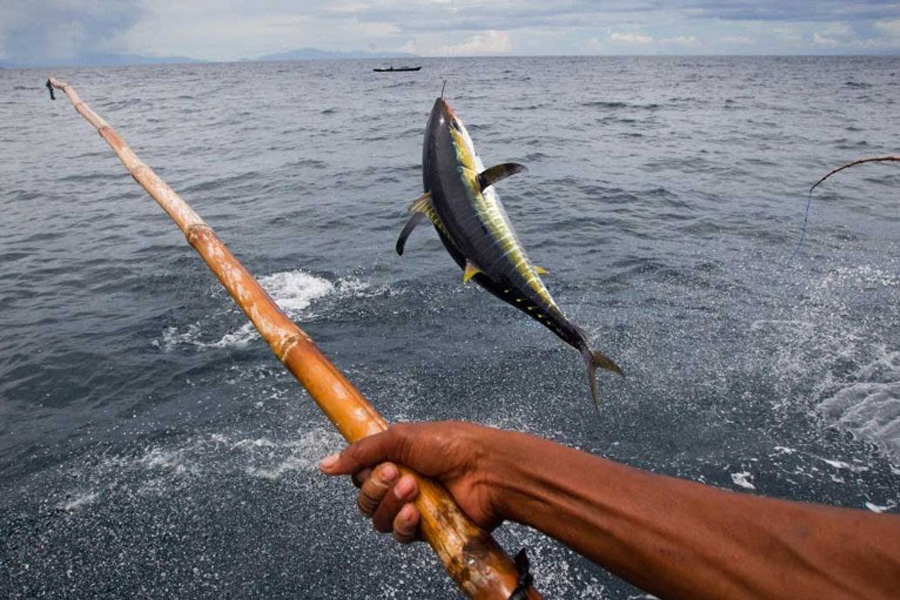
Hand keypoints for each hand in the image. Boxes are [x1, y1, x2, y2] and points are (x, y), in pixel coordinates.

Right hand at [319, 421, 506, 541]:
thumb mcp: (401, 437)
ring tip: (414, 490)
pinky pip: (400, 535)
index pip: (361, 474)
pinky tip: (416, 513)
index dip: (365, 474)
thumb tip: (325, 465)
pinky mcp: (427, 528)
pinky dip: (404, 524)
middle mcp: (403, 482)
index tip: (383, 464)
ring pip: (380, 519)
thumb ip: (361, 452)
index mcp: (397, 457)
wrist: (487, 470)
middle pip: (366, 499)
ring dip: (392, 505)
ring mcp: (415, 506)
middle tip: (401, 475)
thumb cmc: (452, 446)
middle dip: (378, 489)